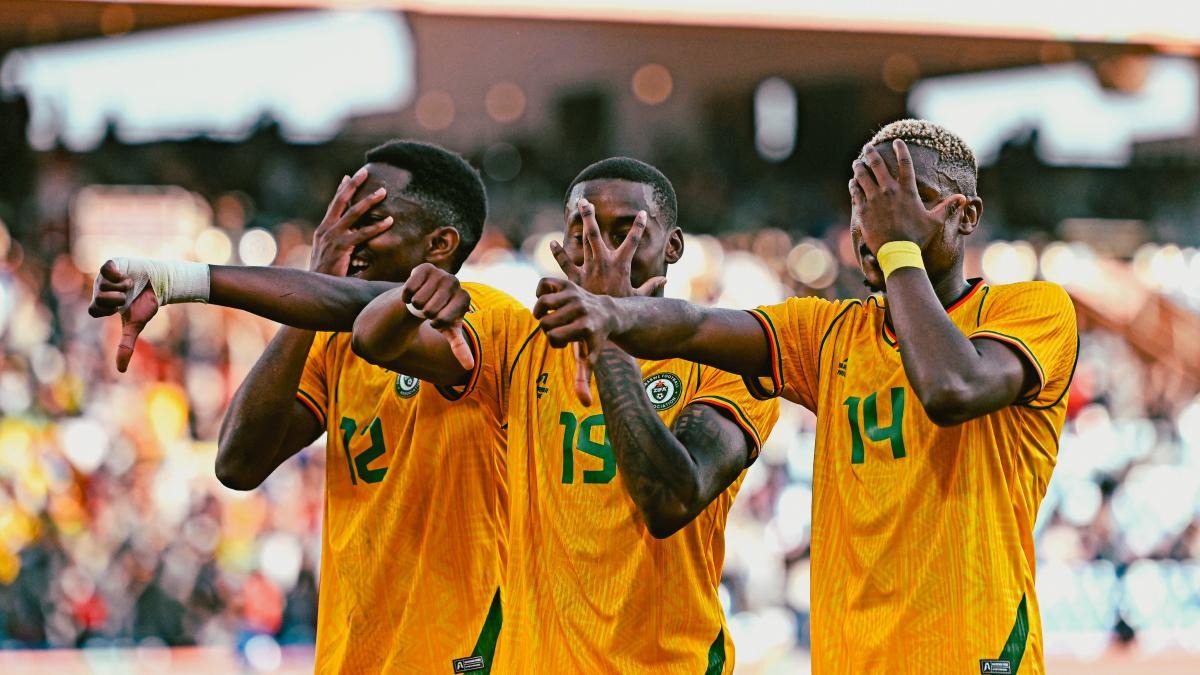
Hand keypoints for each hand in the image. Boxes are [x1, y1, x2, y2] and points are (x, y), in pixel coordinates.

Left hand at [88, 260, 159, 372]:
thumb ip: (126, 345)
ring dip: (121, 287)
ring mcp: (106, 277)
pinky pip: (106, 269)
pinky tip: (126, 275)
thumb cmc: (145, 304)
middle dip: (116, 299)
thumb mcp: (135, 325)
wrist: (160, 285)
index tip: (121, 309)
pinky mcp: (113, 264)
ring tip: (131, 285)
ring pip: (103, 284)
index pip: (93, 309)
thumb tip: (121, 371)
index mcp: (102, 304)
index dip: (107, 310)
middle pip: (98, 298)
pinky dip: (117, 275)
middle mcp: (101, 289)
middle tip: (127, 296)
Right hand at [310, 168, 391, 274]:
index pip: (334, 205)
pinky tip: (389, 221)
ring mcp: (333, 237)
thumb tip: (351, 238)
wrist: (316, 289)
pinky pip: (362, 234)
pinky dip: (377, 227)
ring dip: (369, 201)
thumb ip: (338, 243)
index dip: (341, 190)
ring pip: (353, 213)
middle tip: (364, 172)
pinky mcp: (341, 248)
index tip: (349, 176)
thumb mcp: (329, 255)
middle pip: (340, 201)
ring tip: (383, 192)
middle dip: (353, 185)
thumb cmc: (326, 275)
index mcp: (323, 229)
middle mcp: (326, 229)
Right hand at [401, 263, 473, 369]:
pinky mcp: (425, 267)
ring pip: (418, 300)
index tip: (438, 319)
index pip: (443, 319)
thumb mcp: (449, 331)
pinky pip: (409, 287)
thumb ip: (460, 347)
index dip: (436, 322)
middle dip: (424, 314)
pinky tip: (412, 293)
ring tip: (421, 302)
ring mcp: (441, 273)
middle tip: (428, 310)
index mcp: (464, 299)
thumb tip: (470, 367)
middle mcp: (455, 282)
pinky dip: (406, 295)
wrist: (428, 296)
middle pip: (430, 309)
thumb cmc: (441, 315)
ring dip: (415, 305)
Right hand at [534, 275, 661, 404]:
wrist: (608, 312)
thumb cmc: (593, 340)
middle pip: (545, 322)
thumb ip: (584, 380)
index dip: (555, 342)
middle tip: (560, 329)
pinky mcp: (568, 282)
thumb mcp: (590, 359)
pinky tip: (549, 301)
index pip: (553, 337)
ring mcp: (574, 293)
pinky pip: (543, 284)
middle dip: (548, 329)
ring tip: (552, 316)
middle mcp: (580, 308)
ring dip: (541, 312)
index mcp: (585, 328)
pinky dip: (540, 292)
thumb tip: (586, 404)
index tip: (565, 341)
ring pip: (541, 303)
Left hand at [549, 198, 664, 296]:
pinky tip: (552, 243)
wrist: (603, 320)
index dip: (639, 226)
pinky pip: (566, 263)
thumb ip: (650, 286)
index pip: (633, 240)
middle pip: (596, 233)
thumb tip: (665, 280)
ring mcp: (588, 267)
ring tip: (576, 209)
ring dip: (579, 224)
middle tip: (586, 202)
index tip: (643, 213)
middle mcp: (603, 261)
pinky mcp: (576, 278)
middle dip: (590, 216)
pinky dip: (559, 253)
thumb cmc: (621, 306)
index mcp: (621, 263)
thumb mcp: (637, 296)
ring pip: (583, 240)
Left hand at [851, 140, 965, 253]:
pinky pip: (856, 193)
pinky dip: (854, 186)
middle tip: (868, 146)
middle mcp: (889, 191)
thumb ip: (947, 207)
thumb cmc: (917, 237)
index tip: (897, 141)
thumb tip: (964, 198)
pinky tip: (853, 182)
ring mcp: (874, 200)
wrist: (897, 252)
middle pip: (878, 165)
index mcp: (907, 190)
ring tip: (857, 162)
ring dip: (859, 167)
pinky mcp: (863, 210)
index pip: (905, 163)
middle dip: (872, 153)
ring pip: (863, 176)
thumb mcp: (934, 221)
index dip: (901, 149)